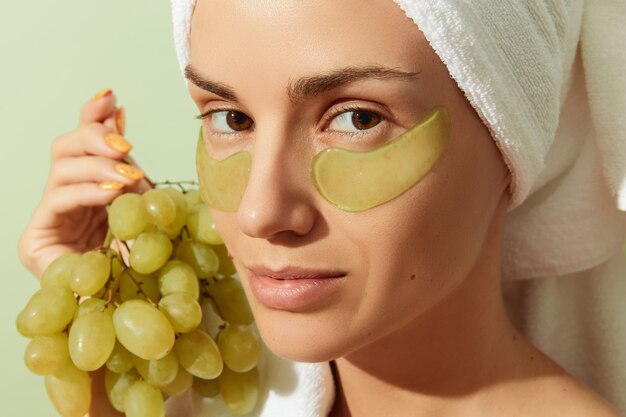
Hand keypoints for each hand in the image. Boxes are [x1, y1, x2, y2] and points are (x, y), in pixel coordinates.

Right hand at [18, 89, 150, 277]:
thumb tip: (117, 109)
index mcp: (89, 186)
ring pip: (60, 168)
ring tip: (128, 175)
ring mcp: (50, 217)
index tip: (111, 98)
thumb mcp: (140, 200)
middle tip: (126, 144)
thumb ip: (125, 161)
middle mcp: (65, 197)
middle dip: (95, 137)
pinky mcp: (36, 239)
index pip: (83, 142)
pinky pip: (57, 200)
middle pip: (65, 147)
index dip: (93, 118)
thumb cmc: (139, 257)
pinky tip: (112, 191)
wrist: (133, 304)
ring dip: (97, 165)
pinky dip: (87, 191)